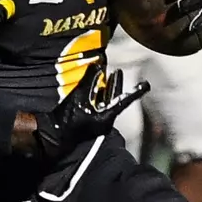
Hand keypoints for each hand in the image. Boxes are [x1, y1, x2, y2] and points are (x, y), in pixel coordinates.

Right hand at [32, 63, 147, 161]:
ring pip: (106, 101)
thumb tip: (97, 66)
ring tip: (109, 75)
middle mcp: (106, 120)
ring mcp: (98, 121)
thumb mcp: (78, 96)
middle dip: (116, 85)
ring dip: (108, 88)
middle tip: (118, 72)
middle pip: (115, 99)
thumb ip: (89, 80)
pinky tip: (96, 86)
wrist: (54, 136)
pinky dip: (98, 95)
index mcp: (107, 117)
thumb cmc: (68, 120)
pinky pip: (99, 105)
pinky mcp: (91, 121)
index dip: (136, 92)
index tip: (147, 84)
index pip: (124, 101)